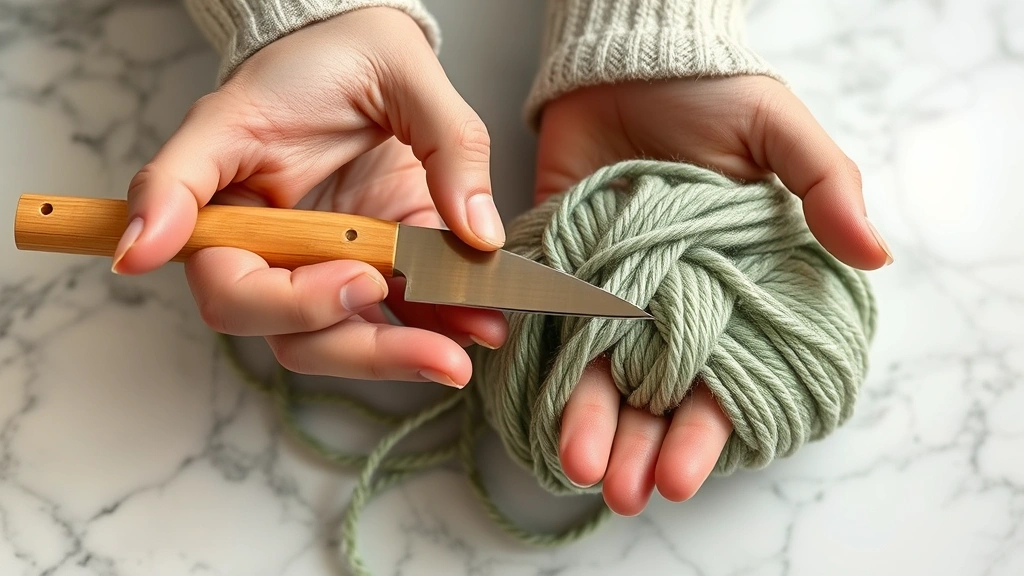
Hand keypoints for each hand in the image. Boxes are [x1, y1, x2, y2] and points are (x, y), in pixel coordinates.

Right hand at [113, 8, 507, 386]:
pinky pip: (389, 320)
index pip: (223, 267)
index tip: (354, 280)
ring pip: (331, 340)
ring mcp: (314, 261)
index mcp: (232, 186)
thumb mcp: (395, 64)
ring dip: (397, 357)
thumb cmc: (343, 53)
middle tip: (428, 348)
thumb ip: (445, 141)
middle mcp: (263, 238)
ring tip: (460, 355)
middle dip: (357, 346)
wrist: (362, 56)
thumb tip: (479, 233)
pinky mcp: (367, 269)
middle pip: (278, 326)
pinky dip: (433, 333)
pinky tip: (480, 330)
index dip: (271, 296)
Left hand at [535, 76, 892, 514]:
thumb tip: (876, 254)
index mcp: (729, 292)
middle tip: (619, 490)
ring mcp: (609, 293)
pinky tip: (531, 404)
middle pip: (653, 395)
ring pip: (598, 375)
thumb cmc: (714, 97)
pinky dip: (539, 363)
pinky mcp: (559, 269)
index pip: (719, 380)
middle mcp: (669, 305)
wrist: (629, 66)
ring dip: (586, 423)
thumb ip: (824, 187)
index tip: (678, 475)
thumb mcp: (776, 132)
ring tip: (573, 465)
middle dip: (636, 446)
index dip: (701, 432)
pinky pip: (548, 326)